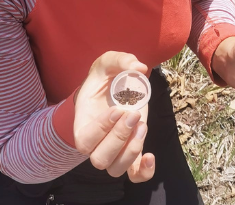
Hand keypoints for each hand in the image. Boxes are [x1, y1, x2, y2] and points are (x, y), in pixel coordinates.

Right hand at [72, 51, 154, 181]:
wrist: (113, 87)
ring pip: (115, 169)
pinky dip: (143, 172)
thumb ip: (121, 60)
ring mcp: (114, 149)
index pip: (85, 140)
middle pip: (99, 159)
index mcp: (84, 123)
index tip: (117, 109)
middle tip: (133, 114)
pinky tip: (151, 156)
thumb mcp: (110, 62)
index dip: (101, 129)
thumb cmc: (106, 76)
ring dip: (131, 151)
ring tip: (141, 125)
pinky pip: (134, 174)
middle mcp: (96, 142)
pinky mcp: (131, 151)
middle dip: (118, 138)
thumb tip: (139, 67)